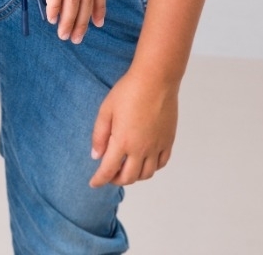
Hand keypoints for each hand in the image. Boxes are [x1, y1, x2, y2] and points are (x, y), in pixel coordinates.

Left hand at [89, 70, 177, 186]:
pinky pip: (161, 164)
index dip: (99, 180)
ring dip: (134, 176)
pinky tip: (145, 161)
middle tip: (109, 174)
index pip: (108, 170)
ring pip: (146, 174)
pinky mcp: (168, 141)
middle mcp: (141, 149)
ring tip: (126, 168)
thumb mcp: (106, 109)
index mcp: (123, 142)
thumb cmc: (129, 90)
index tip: (93, 183)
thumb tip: (96, 155)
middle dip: (116, 180)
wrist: (156, 79)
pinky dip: (152, 168)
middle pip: (129, 177)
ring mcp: (157, 146)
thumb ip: (99, 135)